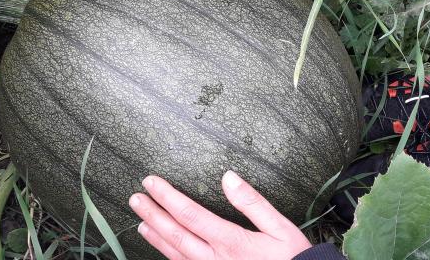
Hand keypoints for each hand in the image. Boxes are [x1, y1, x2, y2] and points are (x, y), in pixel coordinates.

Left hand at [129, 171, 312, 259]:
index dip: (167, 196)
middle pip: (175, 234)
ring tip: (141, 222)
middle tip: (135, 198)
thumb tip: (228, 177)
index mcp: (231, 242)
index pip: (190, 214)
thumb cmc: (293, 259)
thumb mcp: (280, 227)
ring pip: (176, 255)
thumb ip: (253, 202)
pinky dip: (170, 256)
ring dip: (156, 237)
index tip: (151, 181)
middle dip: (153, 214)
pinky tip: (163, 248)